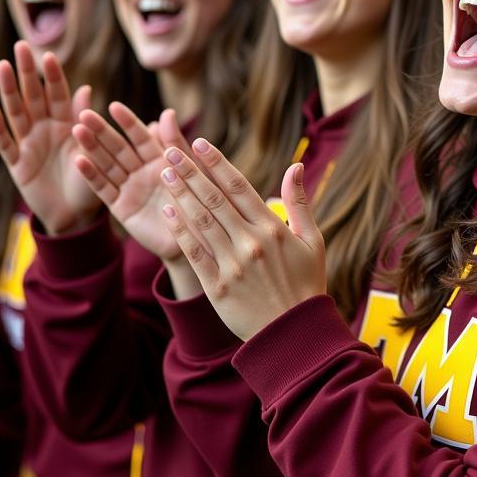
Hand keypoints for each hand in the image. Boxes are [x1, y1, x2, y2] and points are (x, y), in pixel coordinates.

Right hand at [0, 41, 99, 233]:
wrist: (77, 213)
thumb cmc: (89, 178)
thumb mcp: (93, 148)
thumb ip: (86, 120)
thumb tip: (87, 88)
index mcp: (66, 124)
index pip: (58, 94)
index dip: (53, 75)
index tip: (48, 54)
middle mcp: (45, 130)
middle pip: (34, 96)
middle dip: (27, 72)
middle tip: (21, 46)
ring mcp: (29, 145)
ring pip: (17, 113)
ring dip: (10, 91)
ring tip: (3, 66)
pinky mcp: (18, 164)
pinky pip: (6, 143)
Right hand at [73, 104, 192, 262]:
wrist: (198, 238)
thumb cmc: (202, 202)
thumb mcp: (190, 170)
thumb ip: (176, 144)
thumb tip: (167, 112)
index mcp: (161, 159)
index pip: (141, 137)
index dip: (128, 122)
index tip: (113, 105)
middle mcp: (142, 171)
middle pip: (119, 148)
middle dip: (102, 131)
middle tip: (84, 114)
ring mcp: (130, 188)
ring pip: (108, 164)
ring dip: (92, 148)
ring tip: (76, 130)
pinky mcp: (121, 207)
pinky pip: (104, 189)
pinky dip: (91, 175)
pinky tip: (78, 160)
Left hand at [159, 138, 326, 340]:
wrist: (295, 334)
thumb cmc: (306, 283)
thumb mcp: (313, 240)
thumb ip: (300, 202)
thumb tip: (295, 166)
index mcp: (272, 228)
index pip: (238, 186)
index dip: (216, 162)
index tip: (198, 143)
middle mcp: (250, 242)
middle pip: (214, 198)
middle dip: (190, 172)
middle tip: (170, 150)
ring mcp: (232, 264)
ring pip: (200, 221)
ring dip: (180, 194)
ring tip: (164, 173)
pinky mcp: (217, 286)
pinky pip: (194, 252)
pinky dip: (179, 229)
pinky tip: (167, 210)